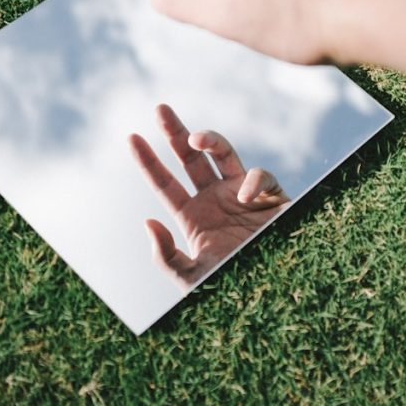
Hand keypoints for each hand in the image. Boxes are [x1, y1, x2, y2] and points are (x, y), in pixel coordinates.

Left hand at [129, 104, 289, 288]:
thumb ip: (167, 257)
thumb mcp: (192, 280)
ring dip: (210, 139)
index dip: (148, 161)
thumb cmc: (231, 291)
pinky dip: (253, 181)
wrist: (274, 296)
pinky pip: (260, 176)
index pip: (165, 183)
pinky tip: (246, 198)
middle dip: (175, 132)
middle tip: (160, 110)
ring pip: (224, 153)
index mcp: (193, 217)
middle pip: (191, 157)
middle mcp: (216, 200)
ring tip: (196, 139)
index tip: (131, 138)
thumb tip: (148, 223)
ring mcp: (243, 195)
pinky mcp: (271, 198)